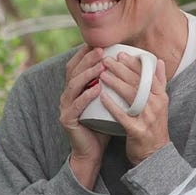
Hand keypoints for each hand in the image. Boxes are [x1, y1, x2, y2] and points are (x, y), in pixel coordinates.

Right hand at [59, 45, 110, 187]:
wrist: (92, 151)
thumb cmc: (101, 124)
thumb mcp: (107, 100)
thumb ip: (112, 84)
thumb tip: (130, 66)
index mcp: (74, 88)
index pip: (77, 65)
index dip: (85, 53)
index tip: (99, 43)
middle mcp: (67, 94)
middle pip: (74, 70)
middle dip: (87, 58)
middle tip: (101, 50)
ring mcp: (65, 106)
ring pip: (74, 85)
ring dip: (88, 73)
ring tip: (101, 66)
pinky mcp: (67, 119)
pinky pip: (76, 105)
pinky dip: (86, 95)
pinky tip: (97, 89)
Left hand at [100, 55, 168, 165]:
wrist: (154, 154)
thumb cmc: (153, 126)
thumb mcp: (160, 103)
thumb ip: (159, 82)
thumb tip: (159, 61)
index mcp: (161, 96)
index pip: (147, 75)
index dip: (133, 63)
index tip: (120, 54)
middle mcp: (156, 105)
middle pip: (137, 82)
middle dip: (121, 69)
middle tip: (106, 60)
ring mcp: (147, 118)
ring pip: (130, 95)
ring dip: (115, 83)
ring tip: (101, 74)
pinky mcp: (137, 131)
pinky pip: (122, 115)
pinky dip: (112, 105)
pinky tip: (101, 96)